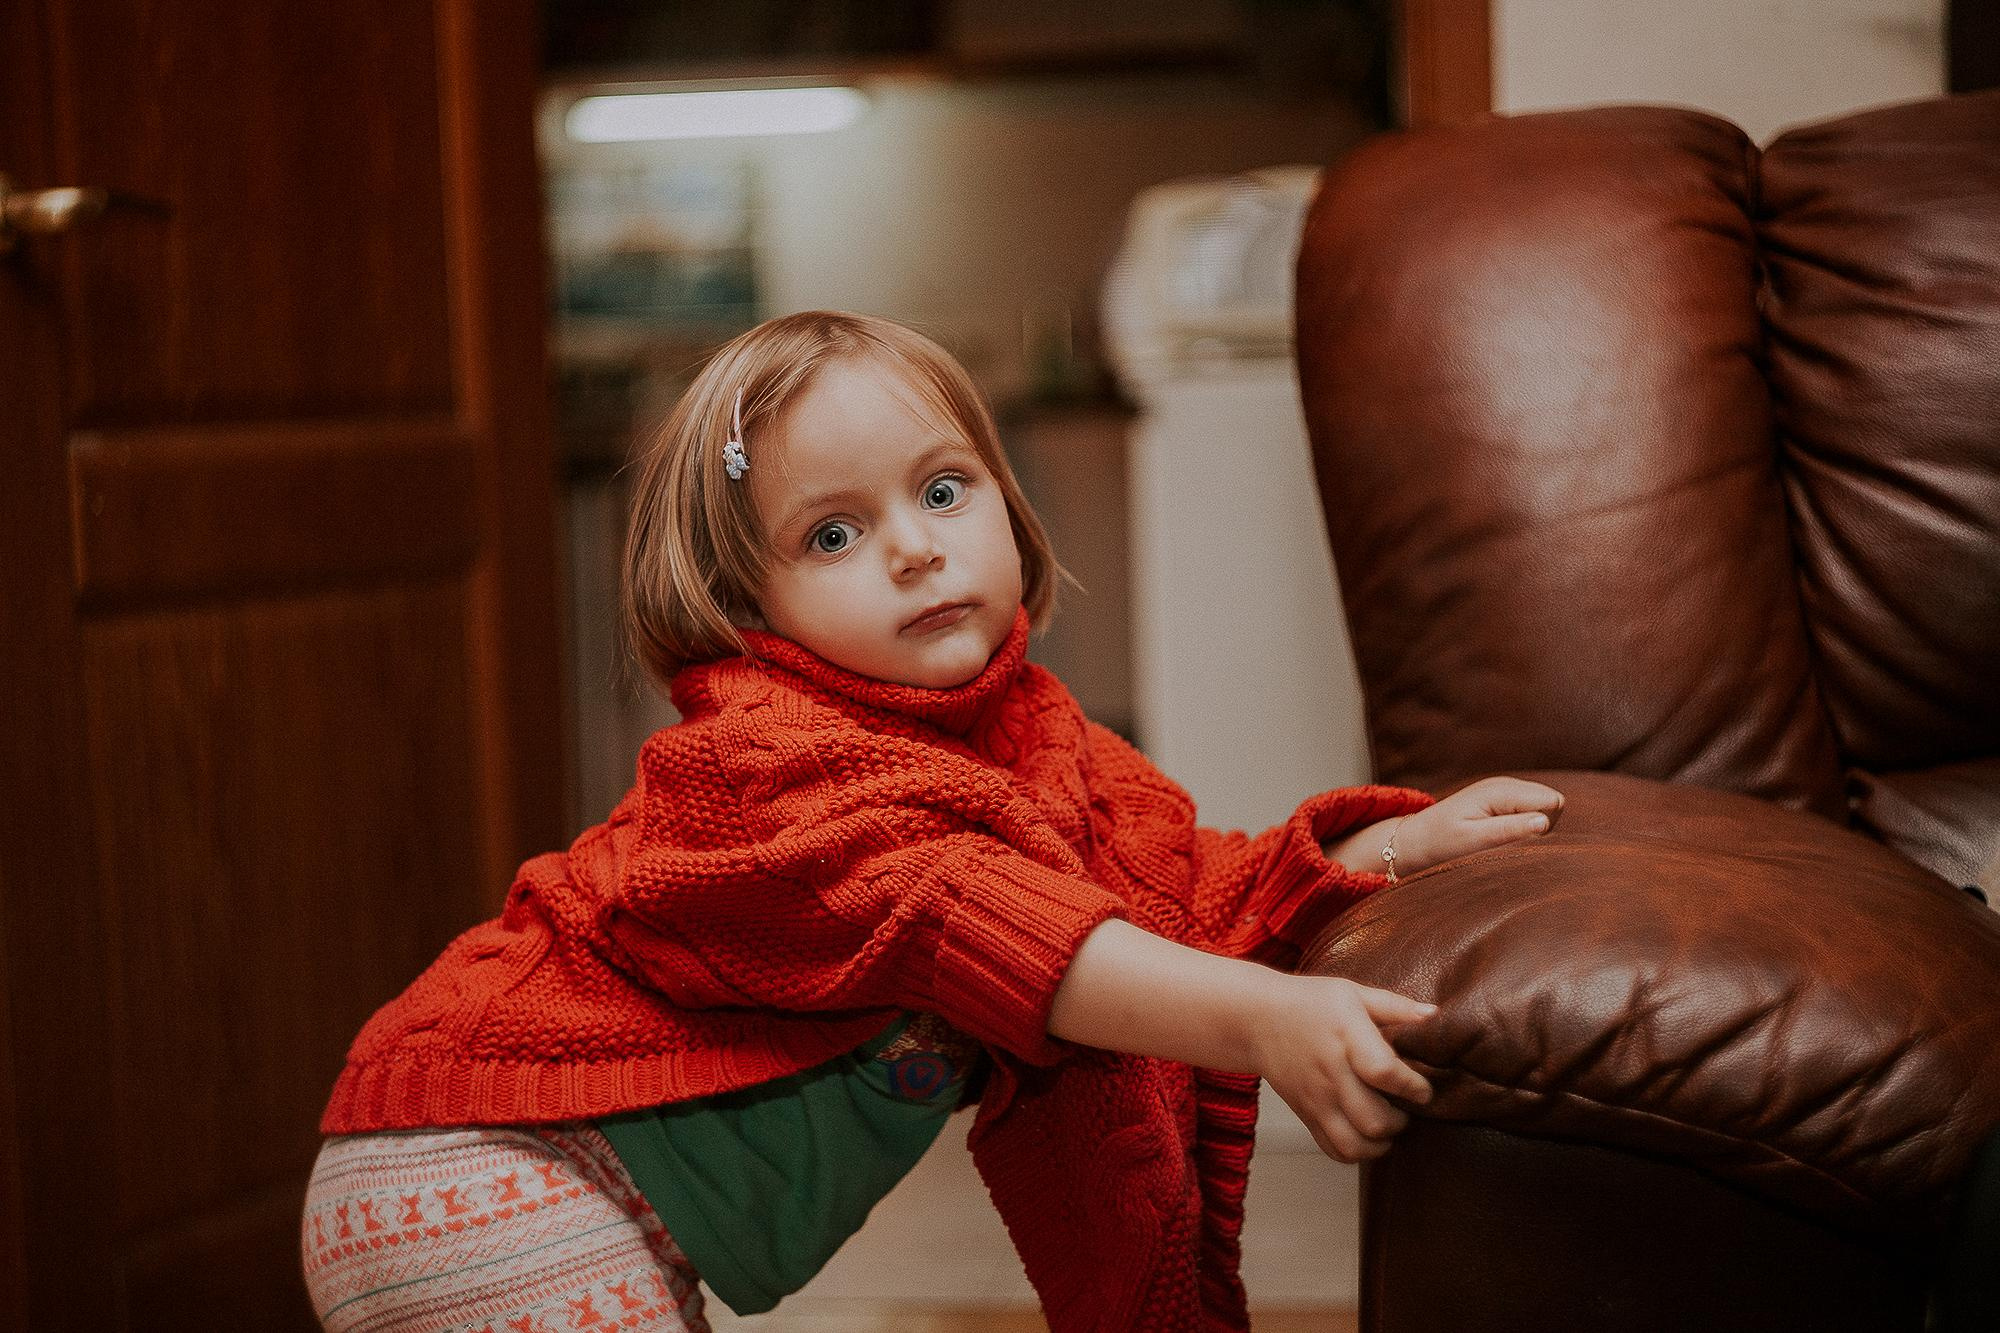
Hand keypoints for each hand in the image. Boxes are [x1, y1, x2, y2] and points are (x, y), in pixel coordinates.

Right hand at [1253, 974, 1435, 1163]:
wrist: (1256, 1019)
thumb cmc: (1309, 1002)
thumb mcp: (1352, 992)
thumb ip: (1394, 1006)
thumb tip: (1434, 1015)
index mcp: (1346, 1037)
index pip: (1384, 1073)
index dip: (1413, 1087)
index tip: (1423, 1088)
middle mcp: (1331, 1073)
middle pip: (1374, 1119)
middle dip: (1401, 1121)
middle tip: (1406, 1109)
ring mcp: (1316, 1099)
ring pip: (1354, 1145)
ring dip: (1380, 1144)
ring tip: (1387, 1126)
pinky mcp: (1305, 1114)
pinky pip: (1333, 1150)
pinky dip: (1355, 1152)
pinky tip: (1364, 1134)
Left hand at [1389, 776, 1562, 876]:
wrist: (1417, 838)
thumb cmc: (1443, 842)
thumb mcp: (1474, 840)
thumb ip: (1510, 830)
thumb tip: (1545, 822)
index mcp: (1500, 791)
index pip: (1553, 804)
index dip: (1544, 827)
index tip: (1520, 843)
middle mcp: (1506, 784)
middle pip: (1554, 803)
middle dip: (1542, 826)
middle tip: (1507, 843)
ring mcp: (1505, 789)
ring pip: (1546, 807)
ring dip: (1534, 827)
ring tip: (1502, 840)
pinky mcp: (1504, 799)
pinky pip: (1533, 810)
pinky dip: (1526, 825)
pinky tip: (1502, 835)